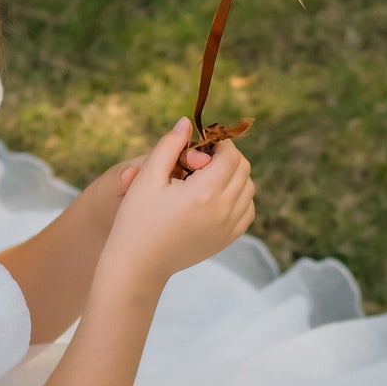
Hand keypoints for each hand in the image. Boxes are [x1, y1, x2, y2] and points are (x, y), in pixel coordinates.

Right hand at [98, 116, 255, 292]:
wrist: (139, 264)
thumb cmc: (137, 219)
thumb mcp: (147, 177)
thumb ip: (169, 145)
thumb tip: (186, 121)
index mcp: (205, 192)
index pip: (230, 155)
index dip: (218, 144)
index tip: (200, 146)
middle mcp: (223, 210)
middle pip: (243, 169)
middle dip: (226, 158)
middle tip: (200, 162)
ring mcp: (228, 227)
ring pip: (249, 189)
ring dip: (233, 176)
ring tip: (206, 179)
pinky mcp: (227, 239)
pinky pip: (247, 210)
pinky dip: (238, 198)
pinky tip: (215, 197)